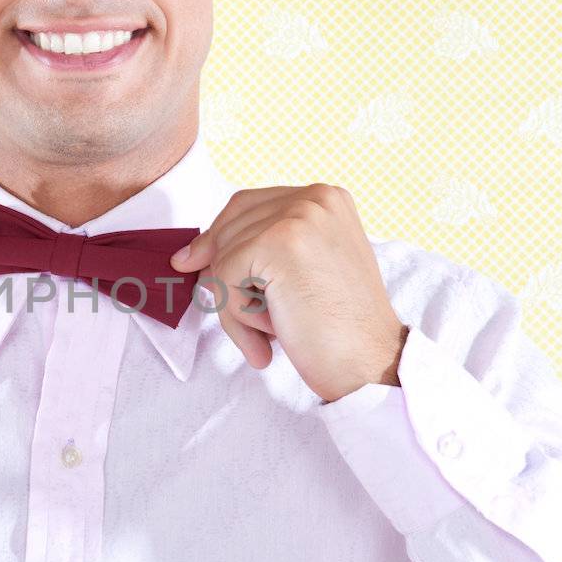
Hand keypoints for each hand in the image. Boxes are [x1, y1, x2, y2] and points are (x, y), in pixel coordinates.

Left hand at [168, 184, 408, 403]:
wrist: (370, 364)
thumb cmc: (337, 328)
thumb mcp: (303, 272)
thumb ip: (260, 252)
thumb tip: (191, 255)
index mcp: (326, 199)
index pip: (248, 205)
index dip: (218, 236)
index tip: (193, 261)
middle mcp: (315, 197)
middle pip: (230, 227)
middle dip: (225, 276)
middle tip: (250, 322)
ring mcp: (298, 216)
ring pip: (224, 256)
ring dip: (236, 304)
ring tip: (272, 333)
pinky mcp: (279, 242)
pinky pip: (224, 276)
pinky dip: (236, 315)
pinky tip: (270, 336)